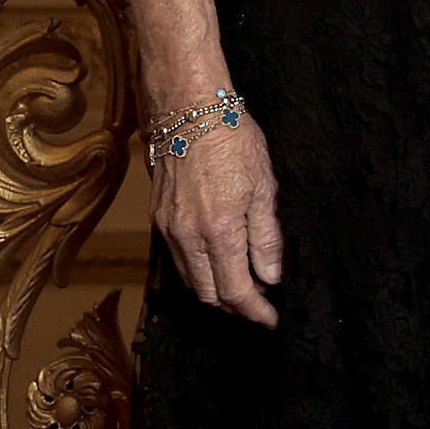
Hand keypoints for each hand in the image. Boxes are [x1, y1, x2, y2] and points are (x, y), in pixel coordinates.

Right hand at [153, 105, 285, 328]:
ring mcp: (168, 228)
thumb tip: (271, 276)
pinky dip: (198, 270)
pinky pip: (178, 258)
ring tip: (241, 288)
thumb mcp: (264, 187)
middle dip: (234, 307)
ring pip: (190, 279)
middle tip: (258, 307)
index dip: (254, 310)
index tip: (270, 319)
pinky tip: (217, 262)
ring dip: (215, 291)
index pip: (235, 290)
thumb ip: (266, 237)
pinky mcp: (159, 218)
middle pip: (208, 293)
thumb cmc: (232, 140)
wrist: (189, 109)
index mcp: (219, 231)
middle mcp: (187, 237)